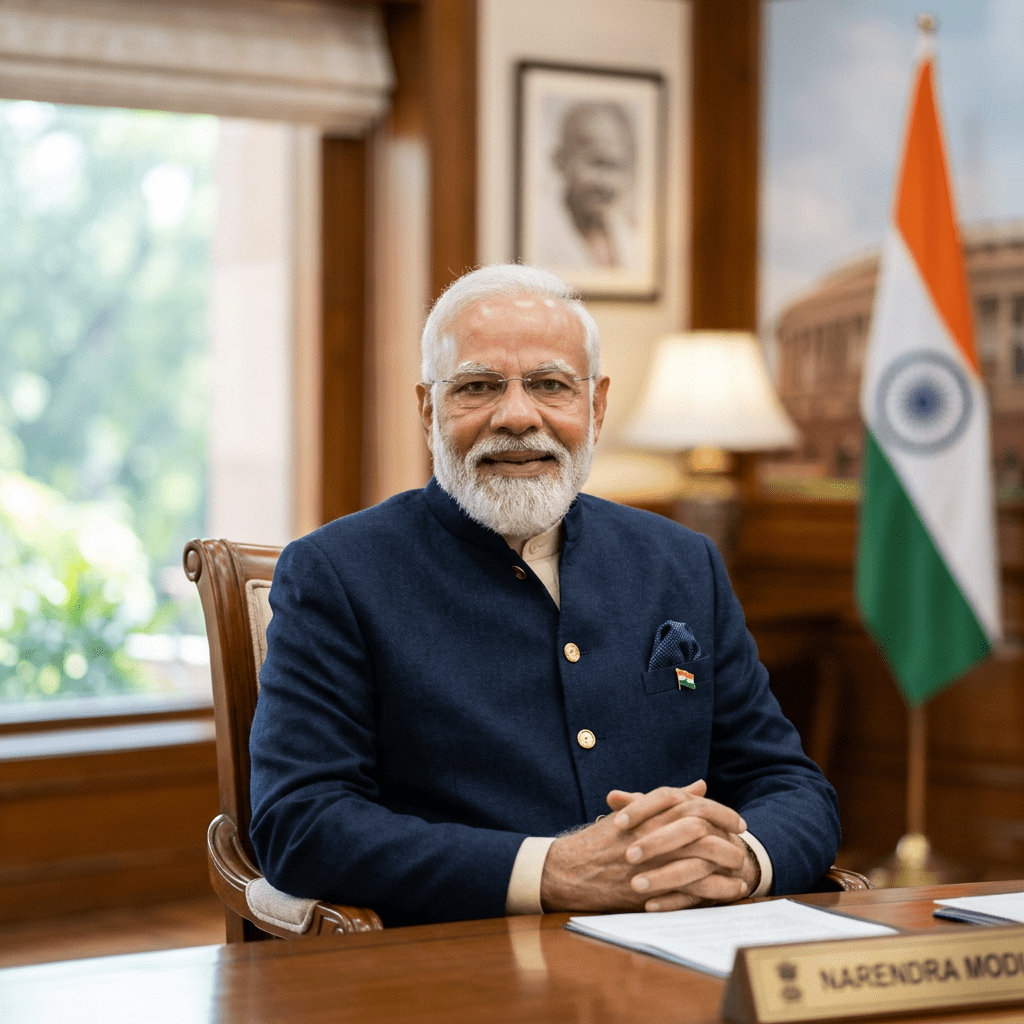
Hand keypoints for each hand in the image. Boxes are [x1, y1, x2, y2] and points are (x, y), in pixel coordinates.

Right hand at [539, 781, 757, 913]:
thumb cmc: (600, 841)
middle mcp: (652, 831)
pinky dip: (717, 889)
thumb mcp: (633, 813)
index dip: (720, 812)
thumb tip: (699, 785)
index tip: (737, 820)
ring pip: (702, 858)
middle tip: (744, 843)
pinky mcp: (651, 884)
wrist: (569, 869)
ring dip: (727, 863)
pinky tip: (731, 891)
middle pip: (702, 829)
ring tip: (743, 869)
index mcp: (648, 811)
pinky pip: (693, 887)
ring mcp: (652, 858)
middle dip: (728, 836)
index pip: (693, 805)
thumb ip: (668, 799)